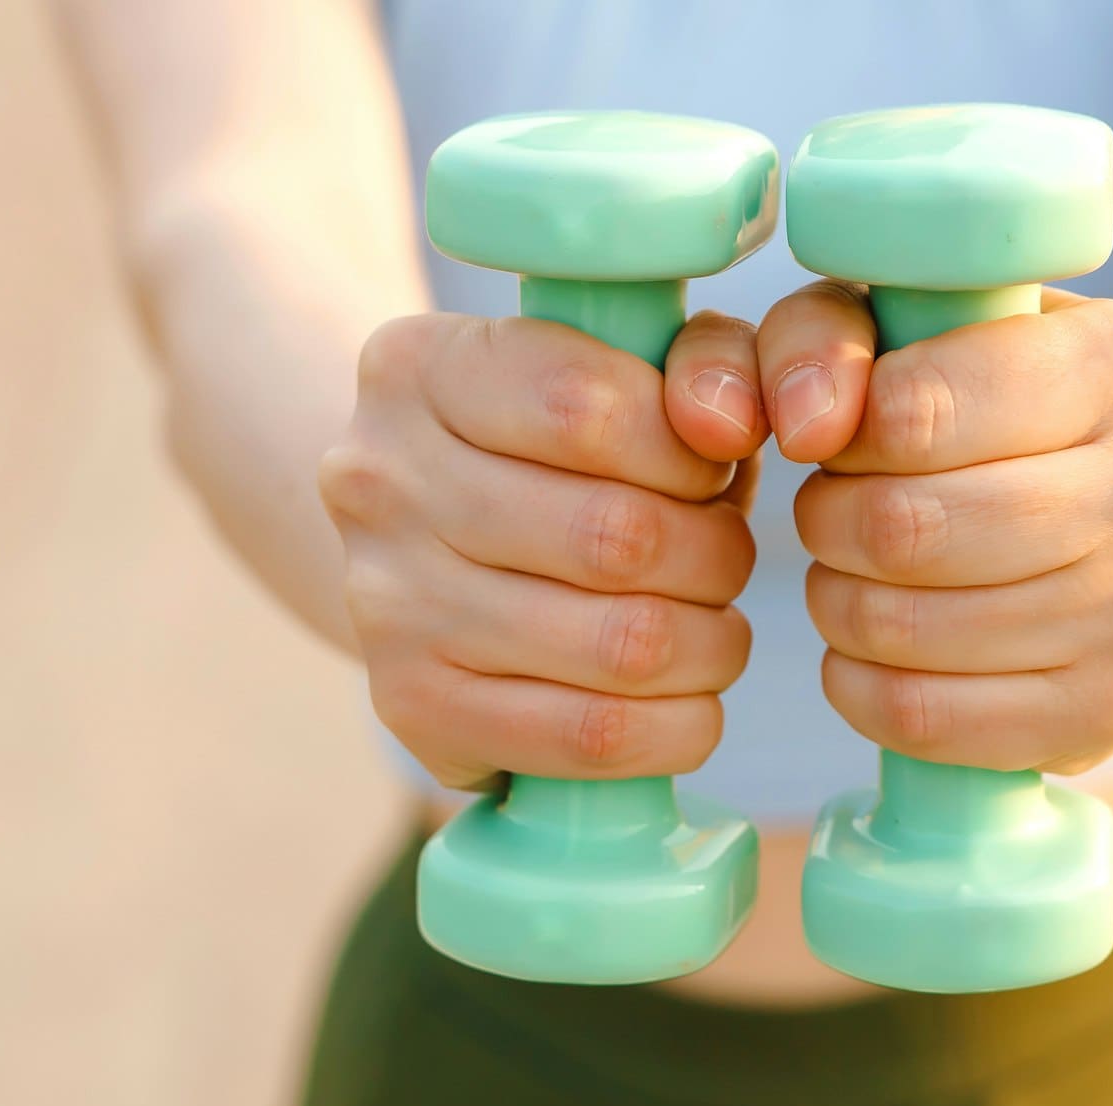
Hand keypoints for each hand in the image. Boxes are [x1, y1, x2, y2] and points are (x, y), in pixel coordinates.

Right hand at [320, 311, 768, 790]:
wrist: (432, 554)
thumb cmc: (567, 452)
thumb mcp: (631, 368)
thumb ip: (705, 361)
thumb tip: (732, 425)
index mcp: (423, 367)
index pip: (590, 409)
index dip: (689, 453)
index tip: (709, 469)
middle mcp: (380, 479)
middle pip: (620, 537)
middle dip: (716, 557)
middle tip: (723, 560)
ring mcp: (386, 602)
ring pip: (624, 645)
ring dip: (710, 646)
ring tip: (710, 628)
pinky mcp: (412, 707)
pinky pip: (594, 736)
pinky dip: (678, 726)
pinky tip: (683, 699)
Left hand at [757, 282, 1112, 774]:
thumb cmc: (998, 400)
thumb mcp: (913, 323)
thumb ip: (826, 337)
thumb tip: (804, 425)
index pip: (913, 412)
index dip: (842, 435)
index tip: (846, 438)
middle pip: (906, 529)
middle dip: (830, 523)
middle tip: (832, 512)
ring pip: (907, 628)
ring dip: (839, 602)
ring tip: (855, 572)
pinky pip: (926, 718)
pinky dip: (860, 686)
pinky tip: (868, 649)